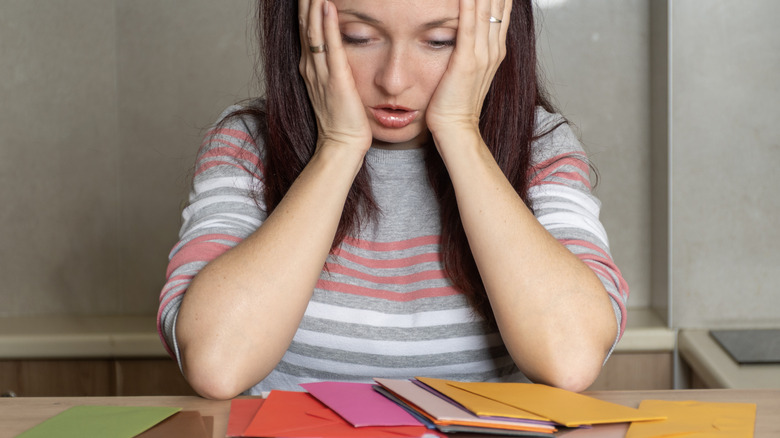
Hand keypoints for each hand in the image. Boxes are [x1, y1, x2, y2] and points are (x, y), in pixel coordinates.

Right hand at [298, 0, 372, 152]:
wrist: (341, 144)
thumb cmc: (341, 120)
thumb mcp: (332, 88)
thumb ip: (331, 69)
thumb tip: (336, 55)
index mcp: (310, 68)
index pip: (305, 30)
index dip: (305, 8)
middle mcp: (310, 67)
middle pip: (305, 25)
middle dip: (304, 2)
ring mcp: (320, 73)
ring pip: (313, 31)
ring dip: (312, 5)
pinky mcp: (336, 80)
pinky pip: (330, 47)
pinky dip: (328, 25)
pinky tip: (327, 6)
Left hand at [425, 0, 510, 142]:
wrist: (456, 129)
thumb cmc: (454, 104)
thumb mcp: (466, 71)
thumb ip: (469, 51)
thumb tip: (463, 36)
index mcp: (495, 50)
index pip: (501, 8)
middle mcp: (493, 48)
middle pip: (499, 3)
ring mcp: (483, 53)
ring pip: (486, 8)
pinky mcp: (467, 59)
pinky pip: (468, 23)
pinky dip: (468, 3)